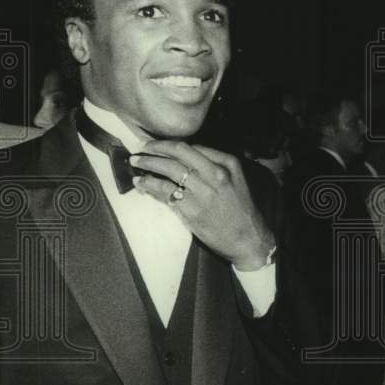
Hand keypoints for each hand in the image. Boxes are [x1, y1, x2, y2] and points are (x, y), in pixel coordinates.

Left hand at [131, 141, 274, 269]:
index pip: (191, 148)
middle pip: (178, 154)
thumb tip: (185, 158)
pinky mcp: (192, 210)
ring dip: (148, 166)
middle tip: (139, 150)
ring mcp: (203, 192)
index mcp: (226, 164)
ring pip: (169, 171)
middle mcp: (215, 174)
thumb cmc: (241, 209)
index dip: (169, 145)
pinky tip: (142, 184)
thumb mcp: (237, 179)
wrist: (248, 239)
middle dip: (155, 150)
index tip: (156, 146)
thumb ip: (215, 164)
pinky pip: (166, 193)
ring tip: (135, 164)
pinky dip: (150, 186)